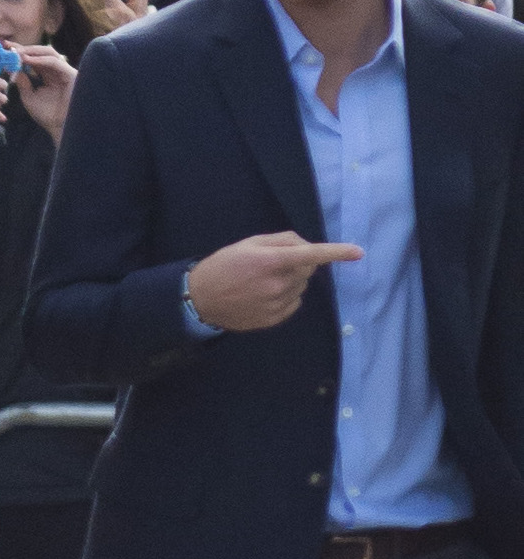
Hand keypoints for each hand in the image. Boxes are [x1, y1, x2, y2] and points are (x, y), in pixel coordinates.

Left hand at [12, 42, 75, 141]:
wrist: (59, 127)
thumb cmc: (47, 115)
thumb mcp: (29, 97)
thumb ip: (22, 82)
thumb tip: (14, 68)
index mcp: (47, 74)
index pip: (33, 59)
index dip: (20, 53)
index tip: (4, 49)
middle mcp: (56, 70)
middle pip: (40, 52)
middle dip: (24, 49)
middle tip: (8, 46)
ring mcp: (64, 70)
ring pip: (48, 53)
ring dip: (31, 52)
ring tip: (16, 52)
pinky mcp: (70, 73)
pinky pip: (54, 62)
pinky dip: (40, 60)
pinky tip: (27, 60)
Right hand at [185, 231, 362, 331]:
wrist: (200, 300)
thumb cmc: (224, 266)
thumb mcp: (249, 244)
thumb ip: (281, 240)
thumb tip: (306, 247)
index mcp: (272, 261)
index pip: (312, 254)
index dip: (337, 252)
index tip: (358, 252)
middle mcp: (278, 283)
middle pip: (308, 269)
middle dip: (299, 263)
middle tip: (274, 264)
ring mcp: (276, 303)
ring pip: (301, 286)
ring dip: (291, 281)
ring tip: (263, 282)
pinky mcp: (274, 318)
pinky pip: (294, 303)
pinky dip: (286, 297)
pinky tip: (264, 296)